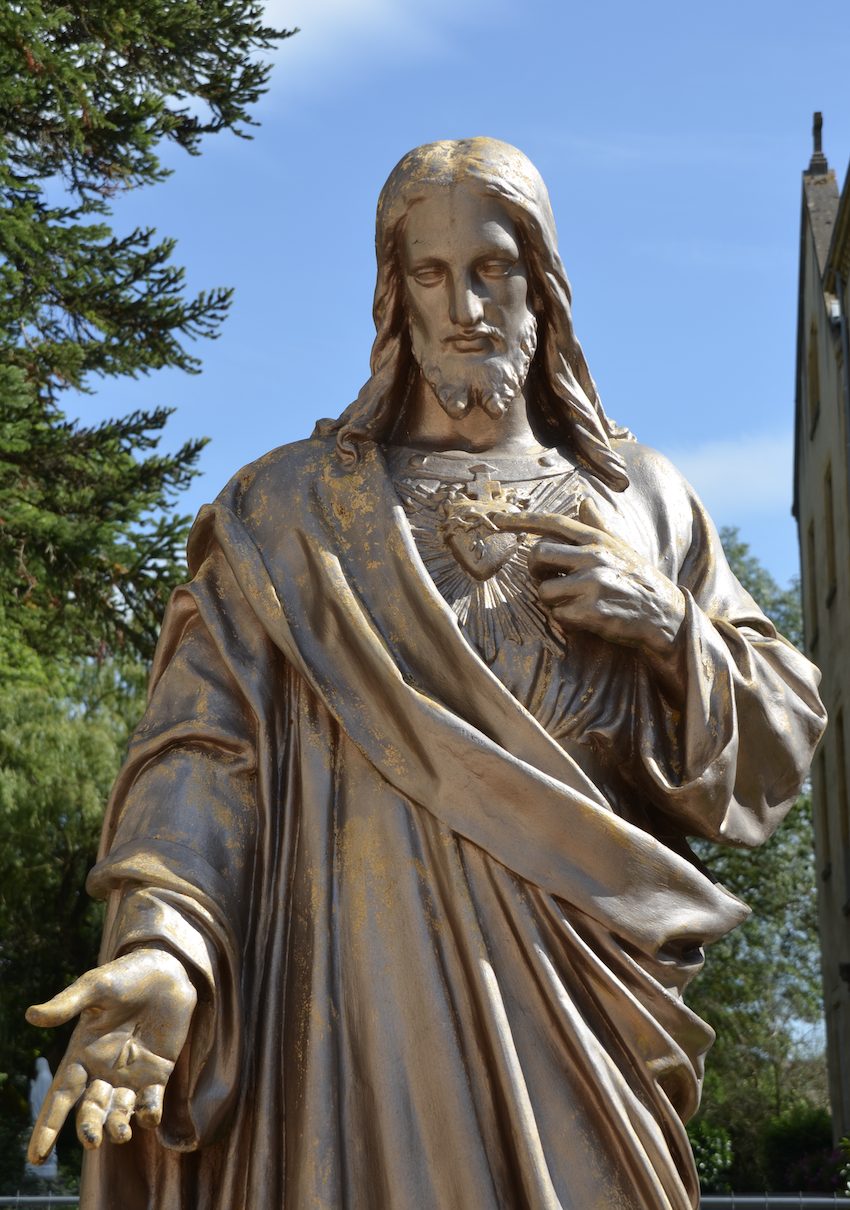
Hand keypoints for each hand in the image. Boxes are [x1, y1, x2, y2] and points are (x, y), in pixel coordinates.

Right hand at [26, 947, 195, 1162]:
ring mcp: (131, 1075)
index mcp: (81, 1054)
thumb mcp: (95, 987)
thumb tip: (31, 1016)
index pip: (60, 1096)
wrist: (166, 971)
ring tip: (120, 1133)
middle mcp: (102, 1071)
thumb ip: (67, 1004)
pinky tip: (148, 1116)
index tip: (36, 1158)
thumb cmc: (125, 977)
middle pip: (90, 1110)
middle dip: (88, 1128)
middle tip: (92, 1140)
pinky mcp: (157, 1073)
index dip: (47, 1126)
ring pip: (118, 1113)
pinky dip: (149, 1113)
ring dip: (118, 1127)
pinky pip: (150, 1102)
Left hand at [492, 498, 685, 658]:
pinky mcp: (593, 611)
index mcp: (598, 539)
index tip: (498, 520)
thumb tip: (584, 501)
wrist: (667, 616)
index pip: (553, 523)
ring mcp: (593, 583)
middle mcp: (594, 556)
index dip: (522, 520)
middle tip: (550, 578)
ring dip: (553, 601)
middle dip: (536, 570)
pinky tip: (586, 618)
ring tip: (575, 602)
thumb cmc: (640, 580)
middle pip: (537, 554)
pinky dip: (566, 620)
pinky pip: (558, 615)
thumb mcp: (622, 547)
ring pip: (544, 590)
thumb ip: (599, 525)